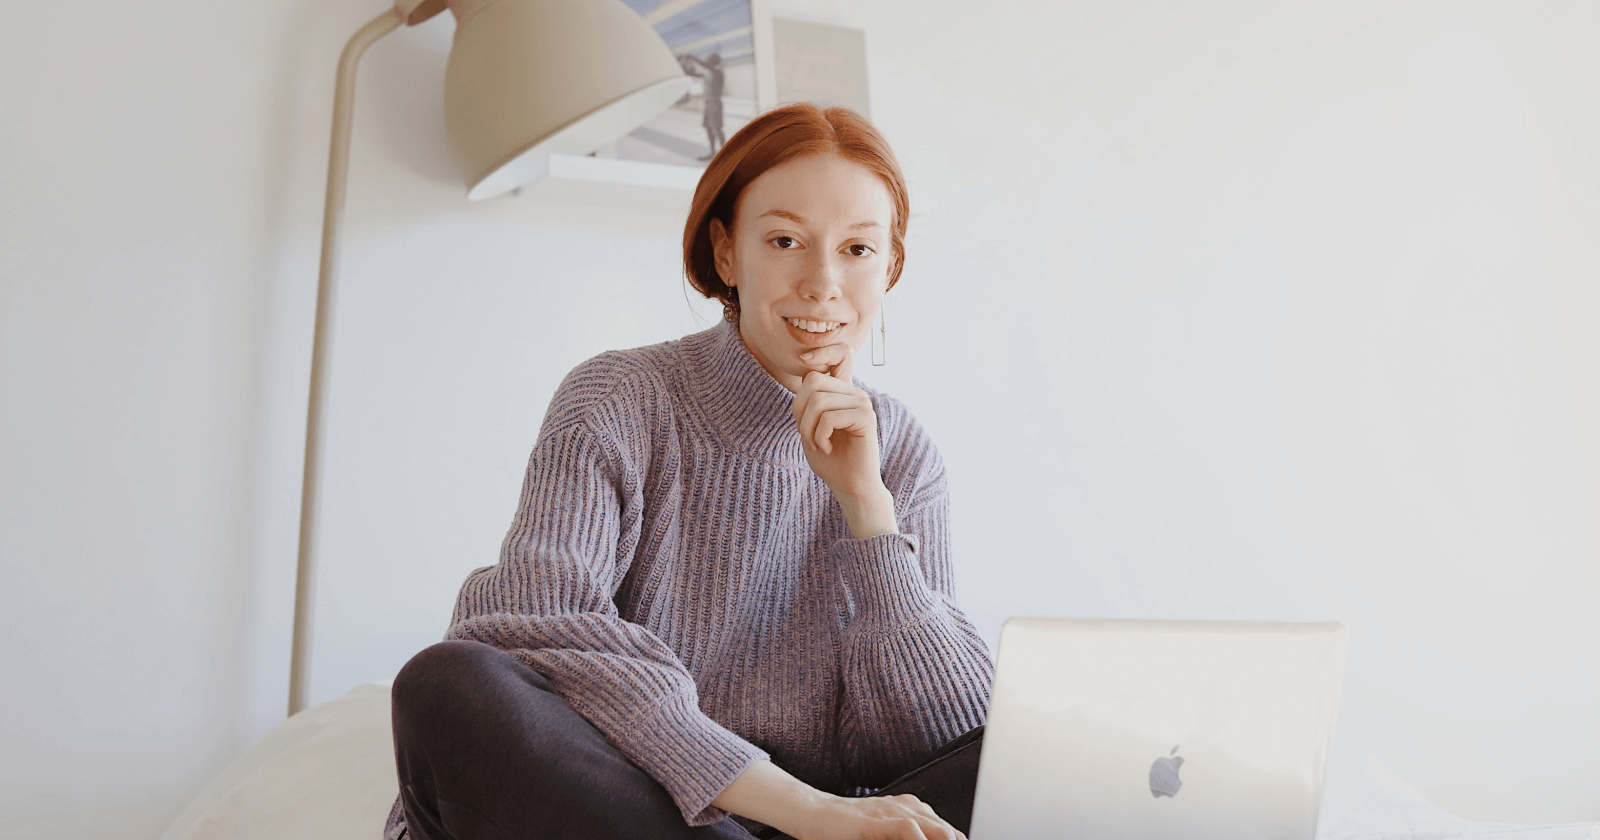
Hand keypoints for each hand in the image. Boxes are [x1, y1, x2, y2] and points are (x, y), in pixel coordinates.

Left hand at [791, 343, 895, 536]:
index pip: (841, 352)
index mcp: (842, 391)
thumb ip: (808, 402)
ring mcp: (862, 404)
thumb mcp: (810, 426)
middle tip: (807, 434)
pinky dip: (819, 436)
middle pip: (813, 381)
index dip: (822, 349)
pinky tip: (826, 448)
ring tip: (817, 444)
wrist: (850, 486)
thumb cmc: (830, 459)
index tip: (803, 359)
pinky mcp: (866, 418)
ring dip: (809, 428)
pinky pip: (829, 418)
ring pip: (818, 401)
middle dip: (800, 411)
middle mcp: (854, 393)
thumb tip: (807, 374)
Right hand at [797, 793, 966, 839]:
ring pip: (938, 830)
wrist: (812, 813)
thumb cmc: (845, 829)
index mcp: (912, 811)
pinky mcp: (876, 821)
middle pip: (949, 833)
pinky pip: (908, 828)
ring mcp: (893, 812)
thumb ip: (903, 836)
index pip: (949, 832)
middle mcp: (908, 808)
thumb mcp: (882, 834)